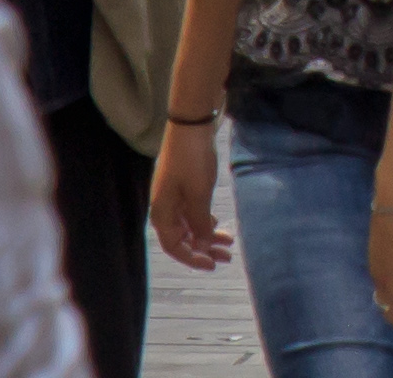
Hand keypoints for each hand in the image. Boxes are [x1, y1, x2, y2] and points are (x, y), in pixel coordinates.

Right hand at [151, 121, 229, 268]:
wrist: (191, 126)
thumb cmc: (192, 161)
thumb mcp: (198, 195)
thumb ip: (200, 222)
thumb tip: (203, 244)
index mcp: (162, 214)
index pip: (174, 246)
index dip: (192, 258)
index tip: (212, 265)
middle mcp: (165, 209)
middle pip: (184, 238)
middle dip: (204, 249)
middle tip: (228, 257)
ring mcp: (175, 198)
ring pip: (191, 225)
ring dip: (208, 235)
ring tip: (229, 243)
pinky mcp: (185, 187)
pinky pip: (194, 212)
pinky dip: (206, 220)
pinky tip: (218, 224)